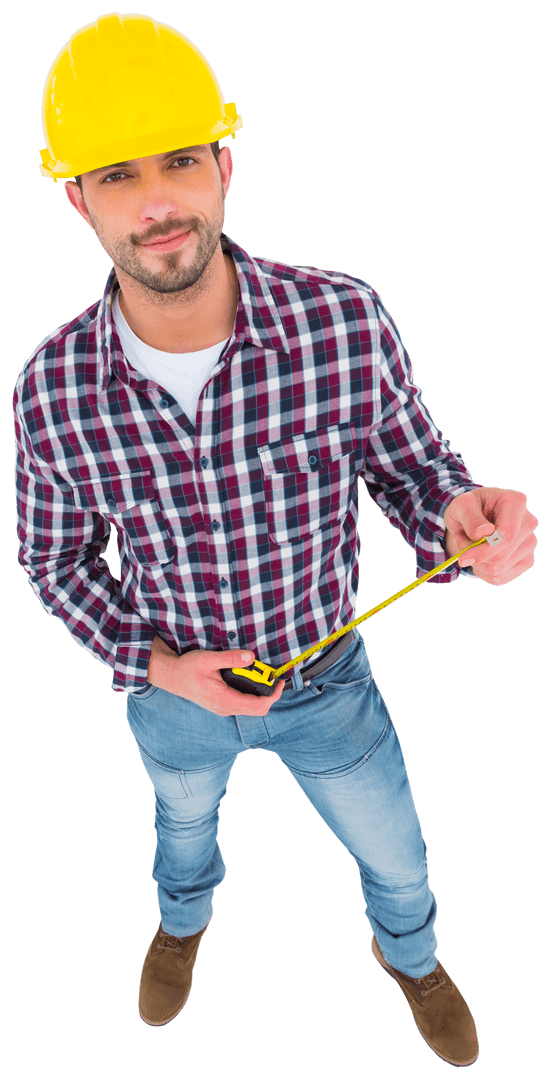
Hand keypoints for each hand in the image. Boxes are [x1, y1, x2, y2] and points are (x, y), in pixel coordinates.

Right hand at [146, 636, 284, 714]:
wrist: (171, 676)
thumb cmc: (187, 668)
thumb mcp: (208, 659)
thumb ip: (230, 658)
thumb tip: (251, 657)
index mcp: (224, 700)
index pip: (258, 706)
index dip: (273, 695)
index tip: (279, 680)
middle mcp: (226, 708)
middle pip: (258, 710)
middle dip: (270, 694)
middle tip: (272, 676)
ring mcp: (224, 708)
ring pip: (251, 708)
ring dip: (261, 695)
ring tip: (262, 676)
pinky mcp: (222, 705)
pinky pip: (244, 705)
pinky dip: (252, 695)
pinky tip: (250, 680)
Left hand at [443, 487, 538, 584]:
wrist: (474, 517)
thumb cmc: (468, 508)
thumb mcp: (461, 505)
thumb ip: (470, 517)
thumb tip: (483, 533)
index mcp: (515, 502)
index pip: (506, 536)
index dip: (483, 551)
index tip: (462, 557)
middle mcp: (529, 523)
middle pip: (501, 556)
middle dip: (475, 555)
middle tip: (461, 542)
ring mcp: (530, 543)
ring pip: (499, 569)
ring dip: (477, 563)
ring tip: (470, 546)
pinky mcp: (527, 560)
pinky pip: (500, 578)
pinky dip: (483, 572)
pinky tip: (480, 557)